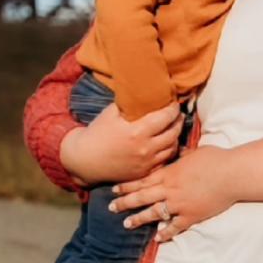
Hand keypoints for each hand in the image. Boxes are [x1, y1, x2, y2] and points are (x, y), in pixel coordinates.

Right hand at [59, 99, 182, 185]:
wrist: (84, 161)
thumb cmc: (97, 133)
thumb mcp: (112, 112)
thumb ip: (130, 103)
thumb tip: (146, 90)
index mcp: (137, 131)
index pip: (166, 117)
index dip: (173, 108)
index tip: (174, 102)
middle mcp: (145, 148)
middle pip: (174, 132)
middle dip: (178, 120)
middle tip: (177, 114)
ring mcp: (146, 163)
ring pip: (172, 148)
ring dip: (176, 136)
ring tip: (174, 127)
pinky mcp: (144, 173)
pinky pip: (164, 161)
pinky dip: (168, 151)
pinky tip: (166, 144)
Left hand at [110, 146, 238, 239]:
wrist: (231, 174)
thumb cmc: (215, 159)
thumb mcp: (195, 152)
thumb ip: (183, 154)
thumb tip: (177, 150)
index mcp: (170, 173)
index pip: (143, 180)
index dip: (127, 185)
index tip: (114, 189)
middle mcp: (170, 189)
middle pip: (142, 197)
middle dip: (125, 202)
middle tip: (111, 208)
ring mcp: (179, 204)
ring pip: (153, 213)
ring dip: (139, 219)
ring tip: (127, 224)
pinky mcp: (191, 215)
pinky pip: (174, 227)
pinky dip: (165, 233)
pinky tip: (157, 238)